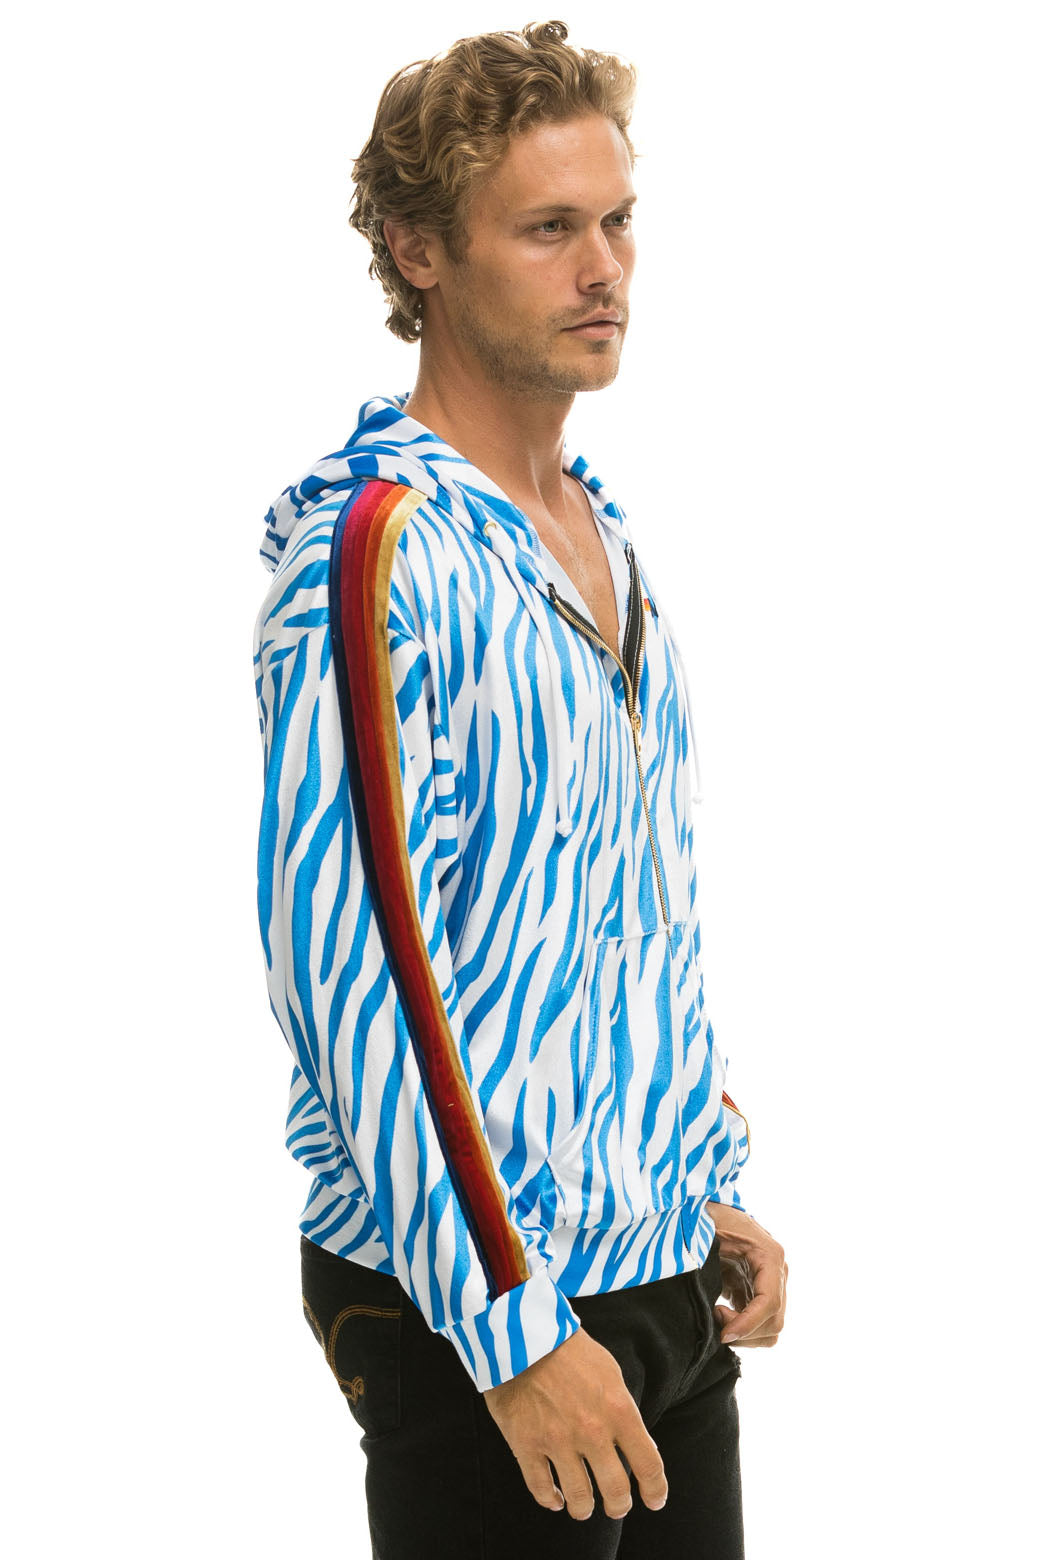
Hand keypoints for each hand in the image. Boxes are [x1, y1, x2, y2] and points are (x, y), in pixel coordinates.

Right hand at [482, 1326, 667, 1521]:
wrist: (522, 1334)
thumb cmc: (569, 1350)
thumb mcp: (610, 1372)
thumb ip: (624, 1411)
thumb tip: (639, 1445)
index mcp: (618, 1410)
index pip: (649, 1464)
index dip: (656, 1490)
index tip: (655, 1501)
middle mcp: (592, 1432)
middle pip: (616, 1491)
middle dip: (619, 1505)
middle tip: (616, 1506)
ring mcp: (557, 1441)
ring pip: (579, 1498)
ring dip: (584, 1508)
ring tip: (583, 1506)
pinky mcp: (526, 1445)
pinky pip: (541, 1489)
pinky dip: (550, 1500)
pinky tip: (555, 1498)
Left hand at [706, 1202, 787, 1346]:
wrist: (713, 1206)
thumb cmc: (711, 1216)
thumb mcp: (707, 1232)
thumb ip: (705, 1257)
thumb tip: (700, 1290)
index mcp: (769, 1256)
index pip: (769, 1302)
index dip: (748, 1323)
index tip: (724, 1334)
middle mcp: (777, 1273)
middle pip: (774, 1322)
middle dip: (744, 1332)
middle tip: (714, 1319)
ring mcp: (771, 1284)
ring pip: (771, 1329)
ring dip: (745, 1335)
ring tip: (717, 1317)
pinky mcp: (759, 1292)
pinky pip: (760, 1324)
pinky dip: (742, 1330)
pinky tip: (721, 1314)